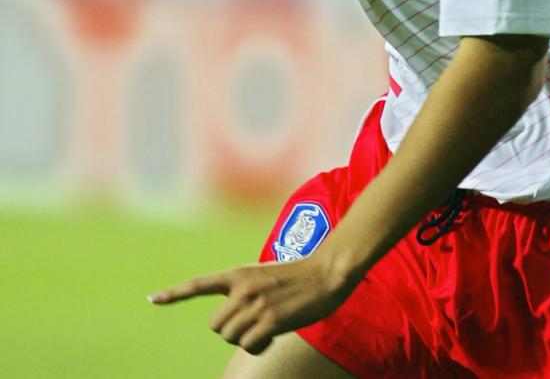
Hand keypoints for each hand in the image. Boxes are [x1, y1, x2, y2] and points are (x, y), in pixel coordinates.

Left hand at [149, 255, 351, 355]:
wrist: (326, 272)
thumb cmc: (296, 278)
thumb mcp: (263, 277)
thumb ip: (243, 293)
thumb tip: (229, 325)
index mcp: (238, 274)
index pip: (199, 284)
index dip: (174, 294)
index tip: (152, 300)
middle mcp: (243, 287)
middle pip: (216, 326)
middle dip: (230, 331)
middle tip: (252, 325)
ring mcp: (256, 303)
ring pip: (230, 337)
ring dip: (245, 340)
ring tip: (265, 328)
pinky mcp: (271, 320)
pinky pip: (249, 345)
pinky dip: (258, 347)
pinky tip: (272, 336)